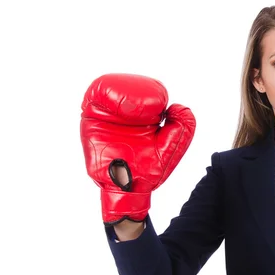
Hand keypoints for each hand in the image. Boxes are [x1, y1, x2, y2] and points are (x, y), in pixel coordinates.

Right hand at [80, 73, 196, 224]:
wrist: (128, 187)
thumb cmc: (148, 170)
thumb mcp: (170, 148)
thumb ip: (182, 128)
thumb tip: (177, 106)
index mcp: (146, 117)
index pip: (150, 92)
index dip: (155, 93)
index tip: (160, 108)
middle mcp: (126, 113)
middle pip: (129, 87)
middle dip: (138, 91)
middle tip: (148, 110)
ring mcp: (108, 115)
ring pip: (110, 87)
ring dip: (120, 90)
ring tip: (130, 109)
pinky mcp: (92, 119)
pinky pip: (93, 98)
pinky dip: (102, 94)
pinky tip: (116, 106)